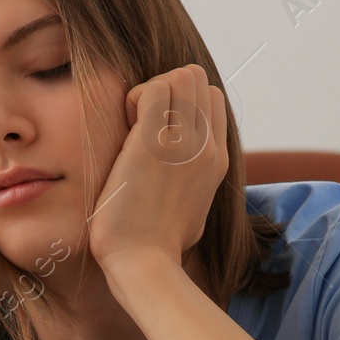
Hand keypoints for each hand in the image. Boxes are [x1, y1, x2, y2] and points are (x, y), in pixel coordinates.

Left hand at [87, 63, 228, 272]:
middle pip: (195, 78)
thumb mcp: (192, 208)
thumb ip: (194, 182)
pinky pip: (151, 89)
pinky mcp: (155, 144)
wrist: (145, 263)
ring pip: (178, 76)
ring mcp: (185, 143)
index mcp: (217, 159)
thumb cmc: (157, 245)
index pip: (209, 96)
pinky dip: (132, 99)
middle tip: (140, 124)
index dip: (179, 101)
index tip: (155, 130)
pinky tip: (123, 131)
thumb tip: (186, 180)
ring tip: (132, 127)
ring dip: (148, 92)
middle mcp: (207, 145)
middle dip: (164, 89)